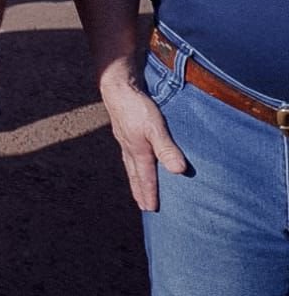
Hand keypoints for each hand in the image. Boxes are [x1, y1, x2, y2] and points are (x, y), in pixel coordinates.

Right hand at [100, 81, 187, 211]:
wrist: (117, 86)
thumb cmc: (137, 106)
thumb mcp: (156, 127)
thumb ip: (167, 149)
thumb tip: (179, 171)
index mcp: (138, 151)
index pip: (146, 177)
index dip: (150, 194)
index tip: (151, 209)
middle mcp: (129, 148)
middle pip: (135, 175)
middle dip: (139, 190)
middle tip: (143, 206)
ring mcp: (125, 139)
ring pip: (130, 165)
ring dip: (135, 178)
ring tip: (138, 187)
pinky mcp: (124, 129)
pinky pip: (128, 153)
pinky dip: (132, 163)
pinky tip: (135, 157)